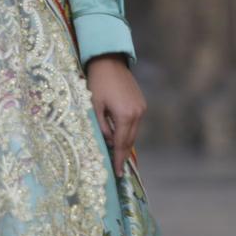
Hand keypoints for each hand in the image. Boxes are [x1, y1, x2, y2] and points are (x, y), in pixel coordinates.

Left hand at [86, 54, 144, 176]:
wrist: (109, 61)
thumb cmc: (97, 82)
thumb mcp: (94, 106)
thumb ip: (101, 127)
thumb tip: (109, 142)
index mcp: (125, 115)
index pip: (122, 144)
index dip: (119, 159)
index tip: (118, 173)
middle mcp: (137, 113)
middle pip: (130, 140)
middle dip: (123, 154)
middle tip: (117, 169)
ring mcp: (141, 108)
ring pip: (133, 132)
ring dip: (125, 142)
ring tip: (117, 154)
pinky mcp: (141, 103)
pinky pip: (135, 123)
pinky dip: (128, 131)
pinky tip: (119, 136)